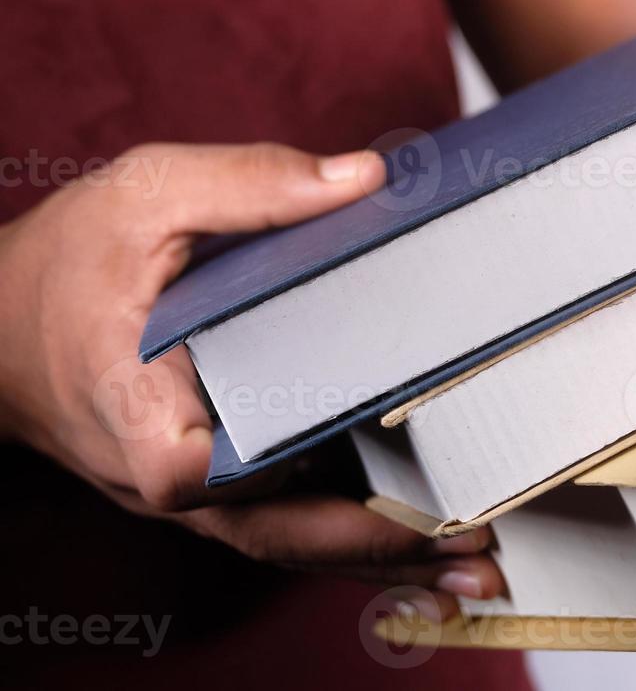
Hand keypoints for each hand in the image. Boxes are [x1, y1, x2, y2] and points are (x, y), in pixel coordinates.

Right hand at [0, 142, 501, 613]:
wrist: (3, 320)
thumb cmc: (66, 262)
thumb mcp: (147, 195)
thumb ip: (251, 184)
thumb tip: (363, 178)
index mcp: (145, 416)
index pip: (211, 475)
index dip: (294, 478)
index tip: (376, 472)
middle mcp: (174, 478)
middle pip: (281, 535)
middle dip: (381, 549)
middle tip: (478, 549)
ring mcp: (198, 493)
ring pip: (294, 543)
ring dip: (384, 558)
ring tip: (480, 564)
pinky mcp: (221, 485)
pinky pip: (290, 524)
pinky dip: (355, 538)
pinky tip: (427, 539)